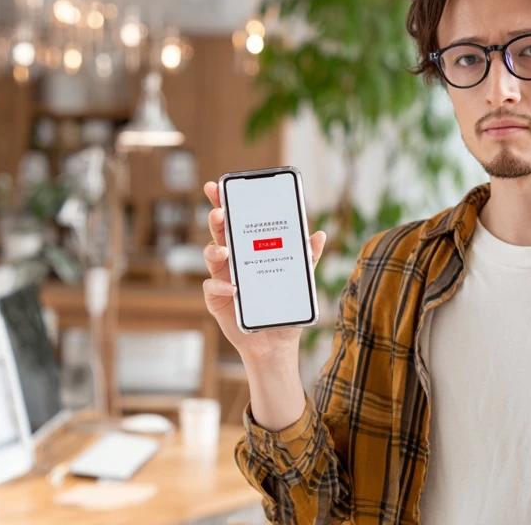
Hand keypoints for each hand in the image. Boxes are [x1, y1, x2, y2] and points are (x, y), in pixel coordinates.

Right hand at [201, 180, 325, 364]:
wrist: (276, 344)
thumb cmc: (285, 308)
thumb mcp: (301, 281)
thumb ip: (308, 258)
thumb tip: (320, 235)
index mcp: (250, 249)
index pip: (236, 220)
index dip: (224, 202)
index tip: (218, 186)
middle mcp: (233, 260)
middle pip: (219, 232)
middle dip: (216, 217)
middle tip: (218, 211)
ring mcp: (222, 277)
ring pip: (211, 255)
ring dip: (215, 250)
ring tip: (226, 251)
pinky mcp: (217, 299)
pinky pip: (212, 287)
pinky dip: (220, 285)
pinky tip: (233, 288)